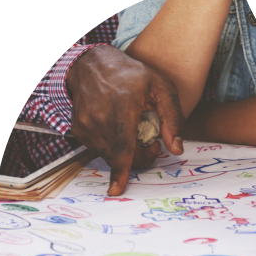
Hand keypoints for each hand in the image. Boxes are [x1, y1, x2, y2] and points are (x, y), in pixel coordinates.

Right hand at [66, 44, 185, 195]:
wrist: (95, 66)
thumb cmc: (134, 75)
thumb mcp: (162, 87)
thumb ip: (173, 118)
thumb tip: (177, 149)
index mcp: (123, 106)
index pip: (122, 144)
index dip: (121, 169)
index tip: (117, 190)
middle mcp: (100, 117)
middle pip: (118, 155)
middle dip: (139, 158)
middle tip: (152, 144)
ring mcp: (85, 124)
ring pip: (108, 154)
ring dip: (125, 153)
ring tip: (136, 132)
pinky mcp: (78, 130)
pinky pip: (98, 149)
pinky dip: (112, 147)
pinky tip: (120, 131)